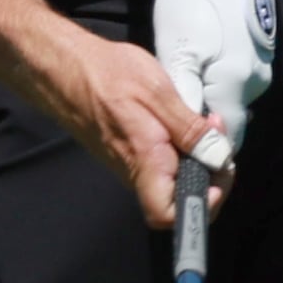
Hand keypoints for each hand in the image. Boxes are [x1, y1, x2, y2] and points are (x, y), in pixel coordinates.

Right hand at [21, 21, 225, 229]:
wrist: (63, 67)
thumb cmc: (105, 74)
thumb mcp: (156, 91)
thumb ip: (189, 127)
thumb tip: (218, 156)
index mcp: (145, 160)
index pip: (169, 215)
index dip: (201, 204)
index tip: (219, 169)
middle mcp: (136, 171)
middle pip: (179, 201)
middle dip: (209, 175)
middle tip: (218, 138)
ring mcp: (130, 165)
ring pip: (173, 181)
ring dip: (197, 159)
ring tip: (205, 125)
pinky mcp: (128, 153)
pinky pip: (162, 165)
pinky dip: (181, 149)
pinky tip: (185, 122)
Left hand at [154, 0, 273, 150]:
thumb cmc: (194, 1)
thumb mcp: (178, 52)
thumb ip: (185, 100)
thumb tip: (189, 139)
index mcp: (235, 88)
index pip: (225, 141)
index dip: (203, 148)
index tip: (179, 145)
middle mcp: (255, 83)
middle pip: (229, 119)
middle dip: (204, 121)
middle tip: (171, 107)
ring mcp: (260, 64)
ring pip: (232, 97)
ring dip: (209, 96)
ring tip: (183, 77)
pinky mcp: (258, 48)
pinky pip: (236, 76)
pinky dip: (217, 76)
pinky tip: (200, 58)